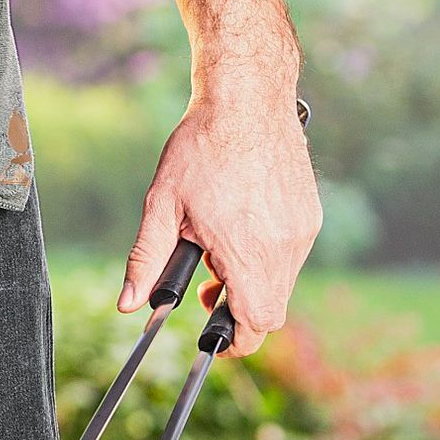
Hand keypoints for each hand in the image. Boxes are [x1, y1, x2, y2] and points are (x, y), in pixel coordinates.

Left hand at [118, 82, 321, 355]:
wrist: (247, 99)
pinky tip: (242, 224)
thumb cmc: (200, 148)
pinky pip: (292, 254)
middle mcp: (285, 247)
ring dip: (253, 281)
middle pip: (271, 310)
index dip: (235, 339)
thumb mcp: (162, 205)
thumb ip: (146, 260)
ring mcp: (303, 231)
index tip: (214, 338)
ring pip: (282, 282)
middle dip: (239, 311)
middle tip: (208, 287)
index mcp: (247, 251)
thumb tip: (127, 304)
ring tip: (220, 246)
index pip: (255, 322)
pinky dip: (268, 255)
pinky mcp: (311, 214)